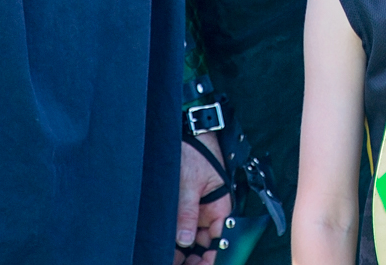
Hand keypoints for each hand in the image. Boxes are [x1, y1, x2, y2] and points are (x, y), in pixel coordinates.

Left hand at [175, 132, 231, 263]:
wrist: (186, 133)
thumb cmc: (195, 152)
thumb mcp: (189, 183)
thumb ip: (187, 212)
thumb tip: (186, 240)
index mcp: (220, 208)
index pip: (219, 242)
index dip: (210, 259)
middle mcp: (210, 213)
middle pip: (205, 246)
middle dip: (192, 260)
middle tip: (176, 264)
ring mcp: (196, 212)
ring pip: (191, 242)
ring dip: (180, 253)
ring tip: (167, 259)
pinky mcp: (183, 208)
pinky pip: (181, 229)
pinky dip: (174, 241)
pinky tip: (165, 250)